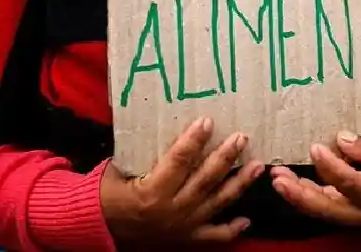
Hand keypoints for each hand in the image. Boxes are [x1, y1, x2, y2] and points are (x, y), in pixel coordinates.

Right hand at [100, 118, 264, 243]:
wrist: (103, 231)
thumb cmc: (110, 196)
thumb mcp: (118, 171)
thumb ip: (140, 153)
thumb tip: (158, 122)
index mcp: (152, 191)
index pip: (178, 161)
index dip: (193, 140)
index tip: (207, 121)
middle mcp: (172, 210)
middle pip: (204, 180)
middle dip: (225, 158)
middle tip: (241, 137)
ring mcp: (183, 227)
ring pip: (216, 203)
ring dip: (239, 184)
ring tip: (257, 166)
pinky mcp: (188, 240)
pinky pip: (214, 236)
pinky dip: (231, 229)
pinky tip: (247, 219)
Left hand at [270, 132, 360, 233]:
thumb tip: (340, 139)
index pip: (350, 184)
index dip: (330, 166)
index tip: (315, 147)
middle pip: (327, 209)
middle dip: (299, 194)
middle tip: (277, 176)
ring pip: (325, 211)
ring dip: (300, 196)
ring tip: (279, 178)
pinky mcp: (358, 216)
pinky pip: (331, 209)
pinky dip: (313, 196)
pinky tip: (298, 183)